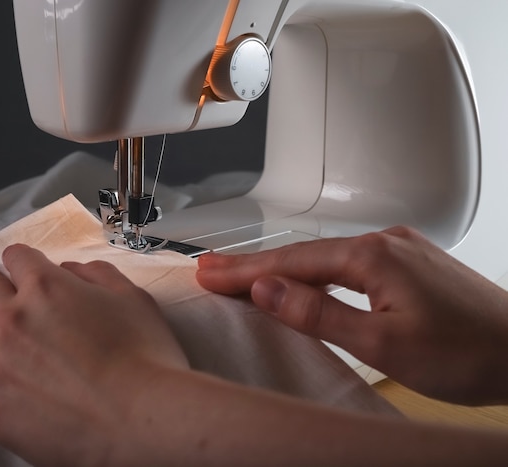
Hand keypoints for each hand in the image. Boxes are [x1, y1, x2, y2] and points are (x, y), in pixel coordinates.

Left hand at [0, 244, 187, 466]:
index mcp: (45, 289)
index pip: (17, 258)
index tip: (19, 262)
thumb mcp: (133, 298)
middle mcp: (13, 323)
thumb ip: (98, 275)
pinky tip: (21, 404)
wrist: (143, 419)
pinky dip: (0, 400)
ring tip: (9, 353)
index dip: (21, 258)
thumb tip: (71, 271)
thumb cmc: (146, 354)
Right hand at [196, 226, 507, 404]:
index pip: (290, 261)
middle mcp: (385, 242)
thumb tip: (268, 289)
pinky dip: (316, 272)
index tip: (208, 271)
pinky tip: (306, 279)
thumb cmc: (468, 352)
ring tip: (246, 275)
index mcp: (373, 256)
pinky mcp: (409, 264)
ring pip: (325, 257)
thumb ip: (319, 313)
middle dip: (254, 263)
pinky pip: (349, 262)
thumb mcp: (383, 343)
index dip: (244, 269)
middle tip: (213, 268)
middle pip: (303, 253)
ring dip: (284, 267)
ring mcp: (399, 249)